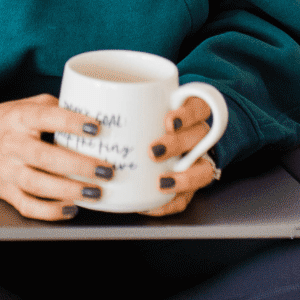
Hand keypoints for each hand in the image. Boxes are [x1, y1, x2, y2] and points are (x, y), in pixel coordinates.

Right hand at [0, 94, 111, 219]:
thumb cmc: (4, 123)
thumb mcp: (25, 105)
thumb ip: (54, 108)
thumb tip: (91, 111)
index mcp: (19, 118)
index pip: (46, 117)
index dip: (71, 122)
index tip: (96, 127)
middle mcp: (12, 145)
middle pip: (44, 157)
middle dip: (78, 165)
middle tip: (105, 169)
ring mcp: (7, 171)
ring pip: (37, 184)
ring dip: (69, 191)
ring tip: (95, 192)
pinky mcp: (6, 192)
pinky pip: (28, 206)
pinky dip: (50, 211)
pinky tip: (71, 208)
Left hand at [138, 96, 217, 215]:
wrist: (159, 144)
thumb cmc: (147, 121)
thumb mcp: (142, 107)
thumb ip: (131, 101)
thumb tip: (97, 93)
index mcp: (190, 112)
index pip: (199, 107)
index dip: (188, 114)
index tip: (168, 121)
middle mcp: (199, 137)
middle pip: (200, 137)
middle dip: (177, 144)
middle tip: (154, 151)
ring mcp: (198, 162)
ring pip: (203, 170)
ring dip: (184, 178)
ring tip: (161, 182)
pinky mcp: (189, 186)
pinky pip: (186, 198)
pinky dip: (169, 203)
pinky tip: (150, 205)